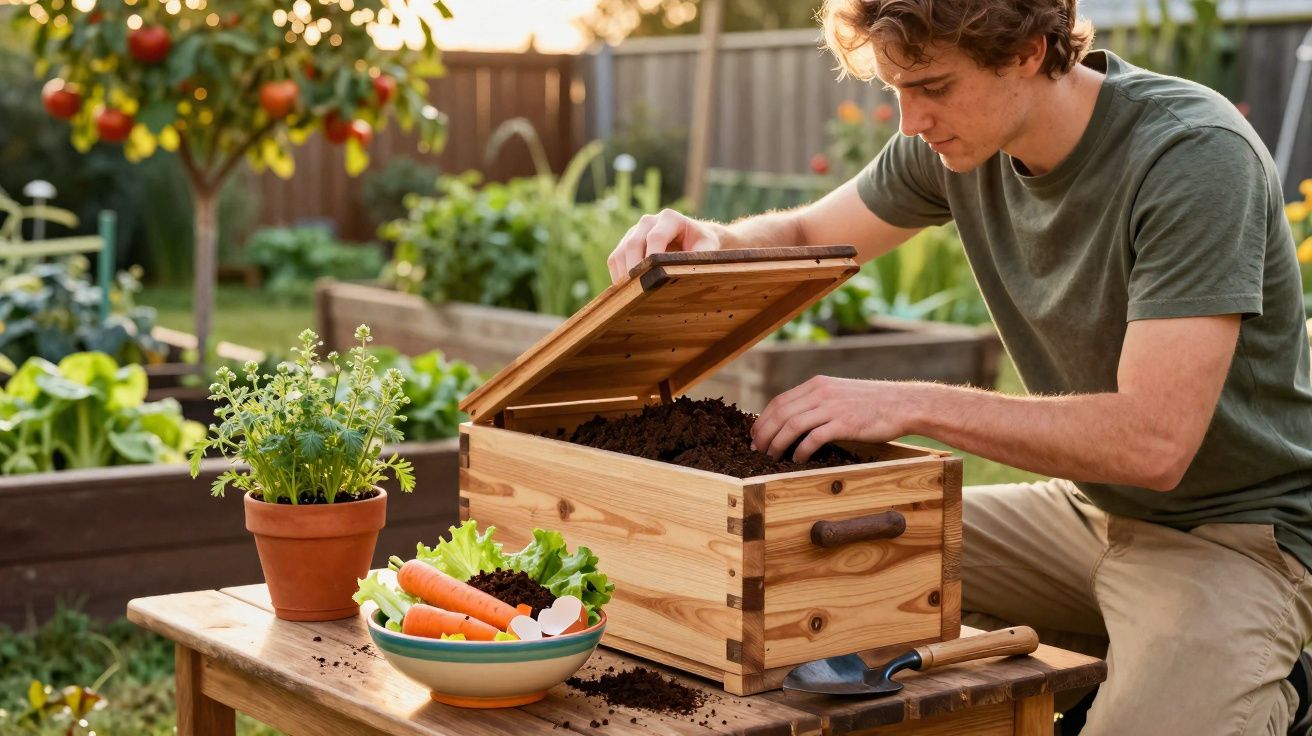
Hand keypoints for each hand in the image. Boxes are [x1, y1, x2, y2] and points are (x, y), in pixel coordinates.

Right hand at [608, 209, 721, 282]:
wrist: (695, 236)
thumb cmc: (703, 244)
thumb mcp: (708, 249)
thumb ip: (699, 257)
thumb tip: (684, 272)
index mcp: (670, 218)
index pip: (656, 237)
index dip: (651, 257)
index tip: (652, 278)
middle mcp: (649, 221)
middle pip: (634, 243)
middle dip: (635, 268)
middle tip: (639, 290)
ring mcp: (635, 230)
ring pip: (621, 251)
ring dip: (623, 273)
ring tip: (632, 293)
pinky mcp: (627, 241)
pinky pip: (615, 258)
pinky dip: (618, 274)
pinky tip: (627, 290)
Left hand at [750, 376, 916, 462]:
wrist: (903, 404)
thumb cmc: (873, 403)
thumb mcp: (840, 394)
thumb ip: (819, 401)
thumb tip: (795, 419)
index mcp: (818, 384)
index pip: (780, 401)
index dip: (763, 419)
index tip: (755, 434)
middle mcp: (821, 392)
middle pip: (780, 413)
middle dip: (764, 433)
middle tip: (756, 449)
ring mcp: (832, 407)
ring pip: (792, 425)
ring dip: (777, 443)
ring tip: (771, 456)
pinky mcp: (844, 423)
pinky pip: (813, 438)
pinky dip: (801, 451)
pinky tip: (796, 460)